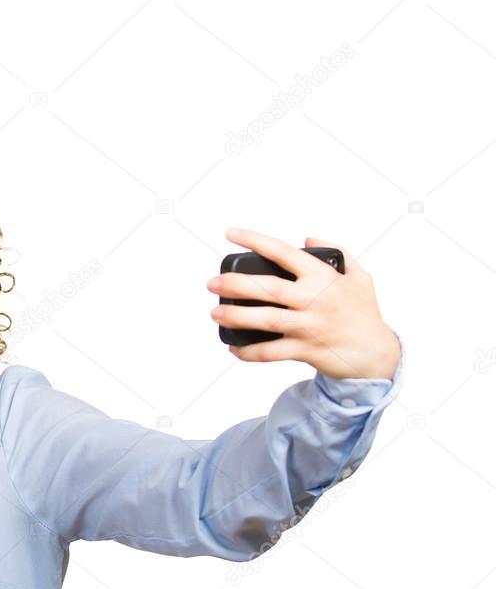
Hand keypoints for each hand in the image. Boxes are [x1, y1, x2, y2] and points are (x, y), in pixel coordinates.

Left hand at [206, 228, 400, 380]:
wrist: (376, 354)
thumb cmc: (364, 313)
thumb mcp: (359, 276)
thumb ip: (337, 252)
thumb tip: (307, 238)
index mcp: (324, 277)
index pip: (284, 252)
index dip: (255, 241)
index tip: (230, 234)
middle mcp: (315, 300)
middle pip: (268, 288)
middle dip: (235, 284)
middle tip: (212, 282)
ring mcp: (309, 326)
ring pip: (266, 320)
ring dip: (236, 316)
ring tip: (215, 312)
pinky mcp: (305, 351)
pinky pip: (271, 353)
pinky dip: (249, 351)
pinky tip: (233, 346)